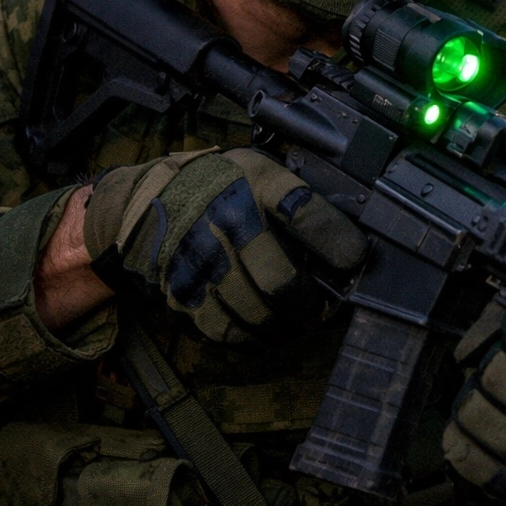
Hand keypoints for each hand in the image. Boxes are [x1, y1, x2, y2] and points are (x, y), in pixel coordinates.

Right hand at [83, 146, 366, 341]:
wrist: (151, 202)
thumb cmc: (223, 185)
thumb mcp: (261, 169)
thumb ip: (298, 195)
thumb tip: (345, 238)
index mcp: (255, 181)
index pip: (306, 214)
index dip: (339, 243)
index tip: (355, 260)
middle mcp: (227, 220)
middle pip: (280, 279)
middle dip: (310, 302)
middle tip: (323, 308)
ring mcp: (203, 260)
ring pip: (256, 312)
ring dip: (285, 325)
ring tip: (298, 322)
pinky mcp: (184, 290)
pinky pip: (225, 329)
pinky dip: (252, 337)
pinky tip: (266, 331)